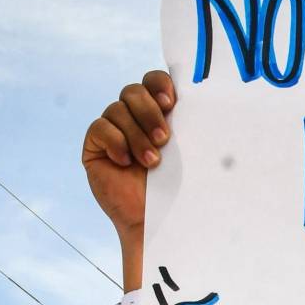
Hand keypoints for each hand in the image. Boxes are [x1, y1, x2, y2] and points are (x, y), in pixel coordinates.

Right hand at [83, 69, 174, 290]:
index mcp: (160, 113)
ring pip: (117, 109)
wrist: (159, 224)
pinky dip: (114, 142)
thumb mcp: (189, 153)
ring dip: (136, 134)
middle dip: (149, 112)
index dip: (159, 84)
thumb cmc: (180, 190)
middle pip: (133, 91)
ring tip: (152, 162)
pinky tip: (126, 163)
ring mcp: (114, 131)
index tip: (172, 102)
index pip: (154, 81)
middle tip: (164, 139)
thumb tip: (209, 100)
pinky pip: (99, 127)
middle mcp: (135, 118)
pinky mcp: (95, 147)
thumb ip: (191, 125)